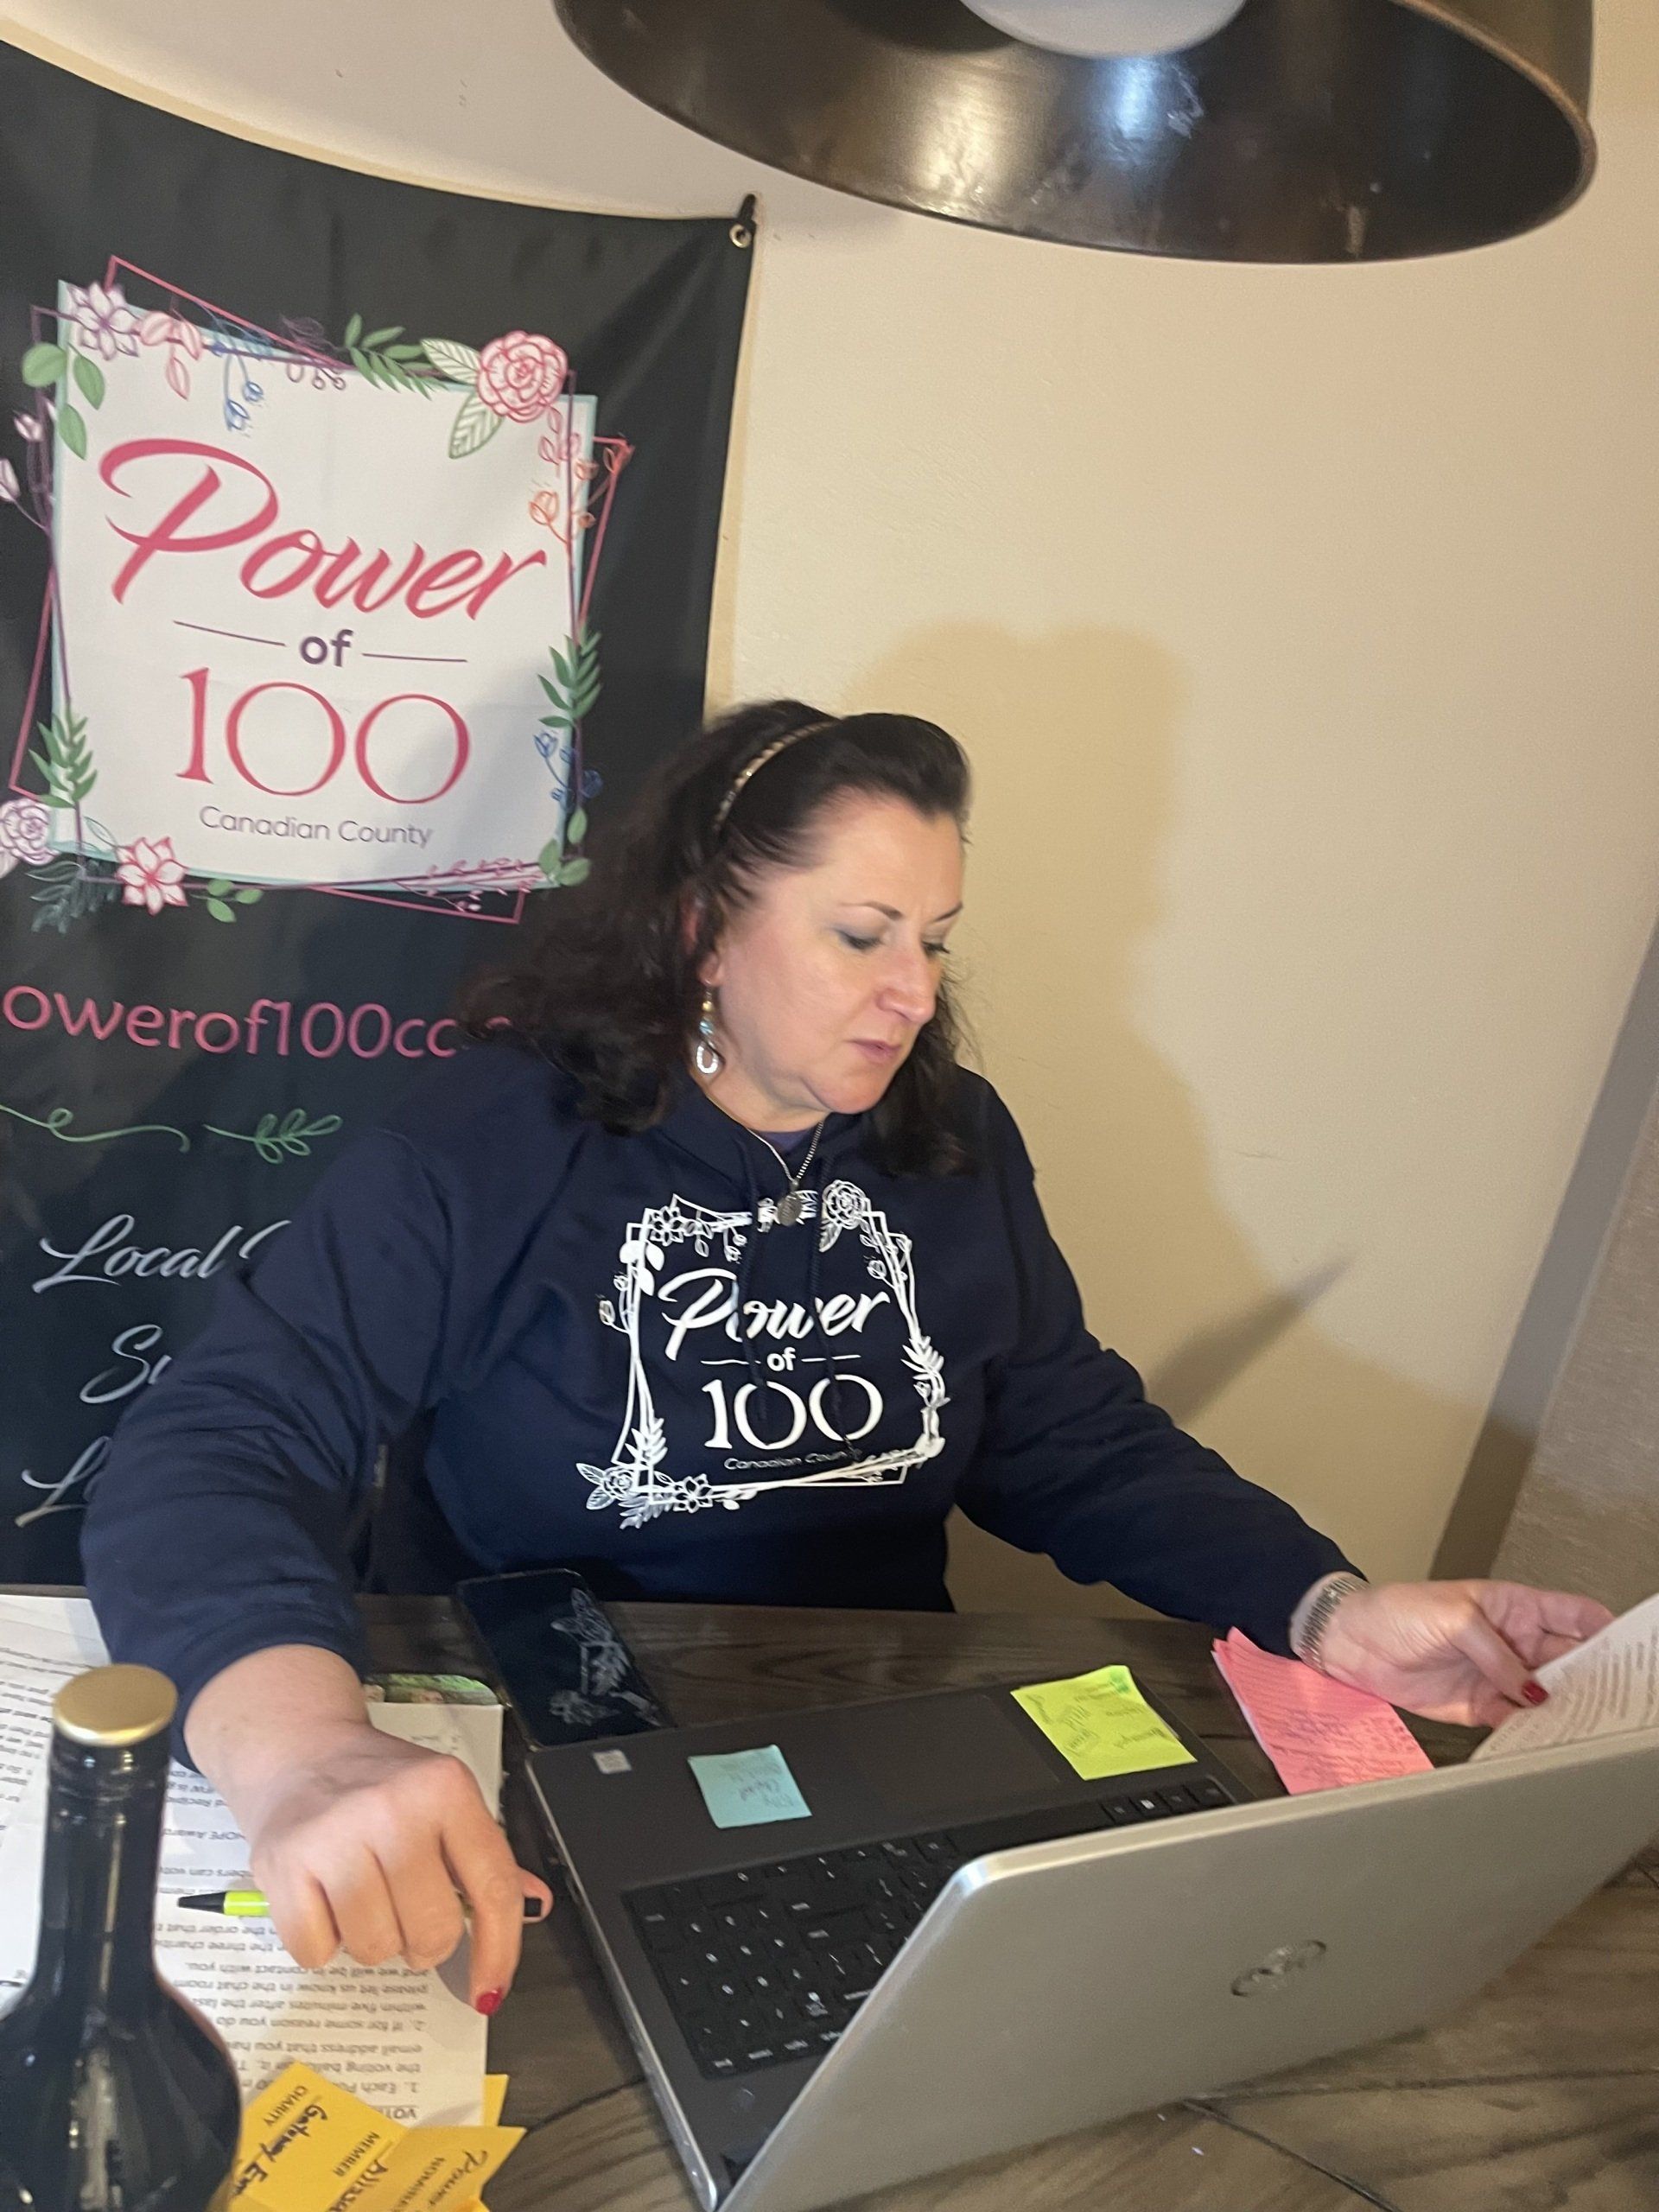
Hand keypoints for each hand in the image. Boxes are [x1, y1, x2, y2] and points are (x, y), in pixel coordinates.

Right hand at [238, 1719, 552, 2006]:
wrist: (300, 1752)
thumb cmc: (380, 1786)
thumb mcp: (445, 1802)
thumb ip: (488, 1859)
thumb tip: (536, 1906)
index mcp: (446, 1790)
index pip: (492, 1889)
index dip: (498, 1950)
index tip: (489, 1991)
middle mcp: (394, 1809)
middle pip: (432, 1932)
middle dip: (424, 1942)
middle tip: (406, 1911)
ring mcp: (336, 1836)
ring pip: (376, 1949)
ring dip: (373, 1941)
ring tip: (362, 1897)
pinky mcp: (284, 1864)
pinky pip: (316, 1951)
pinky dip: (322, 1944)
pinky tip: (324, 1901)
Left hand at [1313, 1578, 1613, 1728]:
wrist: (1352, 1640)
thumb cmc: (1396, 1610)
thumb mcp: (1453, 1617)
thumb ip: (1495, 1653)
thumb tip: (1531, 1687)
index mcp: (1513, 1607)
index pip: (1573, 1614)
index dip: (1601, 1629)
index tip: (1620, 1650)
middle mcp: (1512, 1642)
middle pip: (1568, 1661)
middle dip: (1590, 1677)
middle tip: (1606, 1698)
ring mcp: (1498, 1675)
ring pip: (1546, 1695)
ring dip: (1562, 1709)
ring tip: (1578, 1723)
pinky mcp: (1480, 1705)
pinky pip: (1515, 1720)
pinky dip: (1529, 1730)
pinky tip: (1539, 1736)